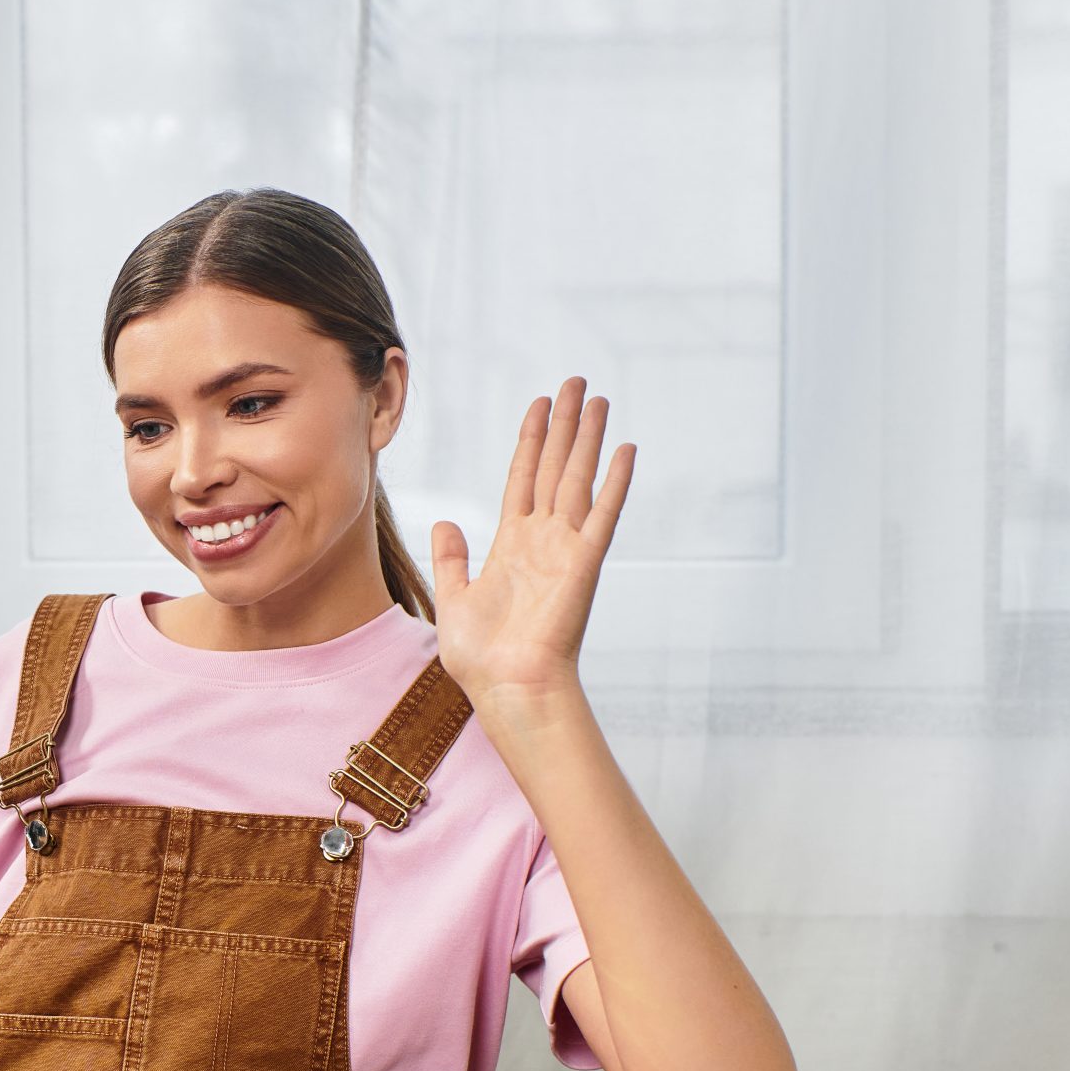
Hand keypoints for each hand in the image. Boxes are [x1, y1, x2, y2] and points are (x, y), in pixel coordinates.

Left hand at [428, 376, 633, 716]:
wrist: (506, 688)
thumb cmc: (482, 657)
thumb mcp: (453, 597)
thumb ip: (452, 558)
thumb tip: (444, 523)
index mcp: (512, 545)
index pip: (524, 479)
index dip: (531, 440)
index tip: (539, 405)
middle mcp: (542, 540)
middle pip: (555, 467)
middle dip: (564, 424)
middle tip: (575, 382)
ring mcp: (565, 550)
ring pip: (578, 480)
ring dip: (588, 439)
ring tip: (598, 399)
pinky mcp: (583, 565)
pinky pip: (602, 516)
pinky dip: (615, 483)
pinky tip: (625, 450)